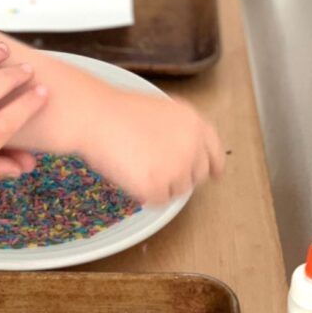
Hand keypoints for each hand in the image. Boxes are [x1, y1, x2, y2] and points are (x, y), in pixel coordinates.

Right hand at [81, 91, 224, 203]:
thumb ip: (179, 133)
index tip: (214, 175)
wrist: (96, 118)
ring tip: (136, 166)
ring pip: (177, 191)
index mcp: (195, 123)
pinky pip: (158, 201)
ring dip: (160, 185)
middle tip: (159, 173)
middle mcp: (193, 147)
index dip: (214, 165)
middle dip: (182, 178)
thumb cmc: (118, 112)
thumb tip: (183, 156)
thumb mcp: (161, 112)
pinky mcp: (159, 186)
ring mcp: (177, 168)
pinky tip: (131, 175)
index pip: (215, 151)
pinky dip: (145, 194)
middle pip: (198, 176)